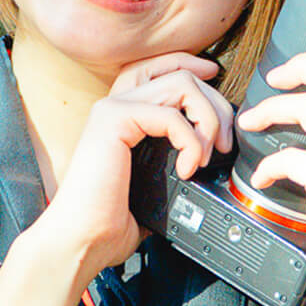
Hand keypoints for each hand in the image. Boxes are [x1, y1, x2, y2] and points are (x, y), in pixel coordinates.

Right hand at [0, 51, 232, 305]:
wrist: (81, 241)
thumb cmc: (108, 222)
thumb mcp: (151, 185)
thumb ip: (171, 163)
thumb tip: (208, 165)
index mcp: (120, 114)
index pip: (157, 68)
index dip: (189, 64)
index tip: (213, 75)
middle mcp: (114, 104)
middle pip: (178, 74)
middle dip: (213, 103)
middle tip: (224, 143)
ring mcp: (112, 109)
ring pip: (180, 85)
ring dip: (208, 119)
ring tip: (208, 156)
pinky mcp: (114, 120)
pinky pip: (172, 116)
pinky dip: (192, 142)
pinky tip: (188, 169)